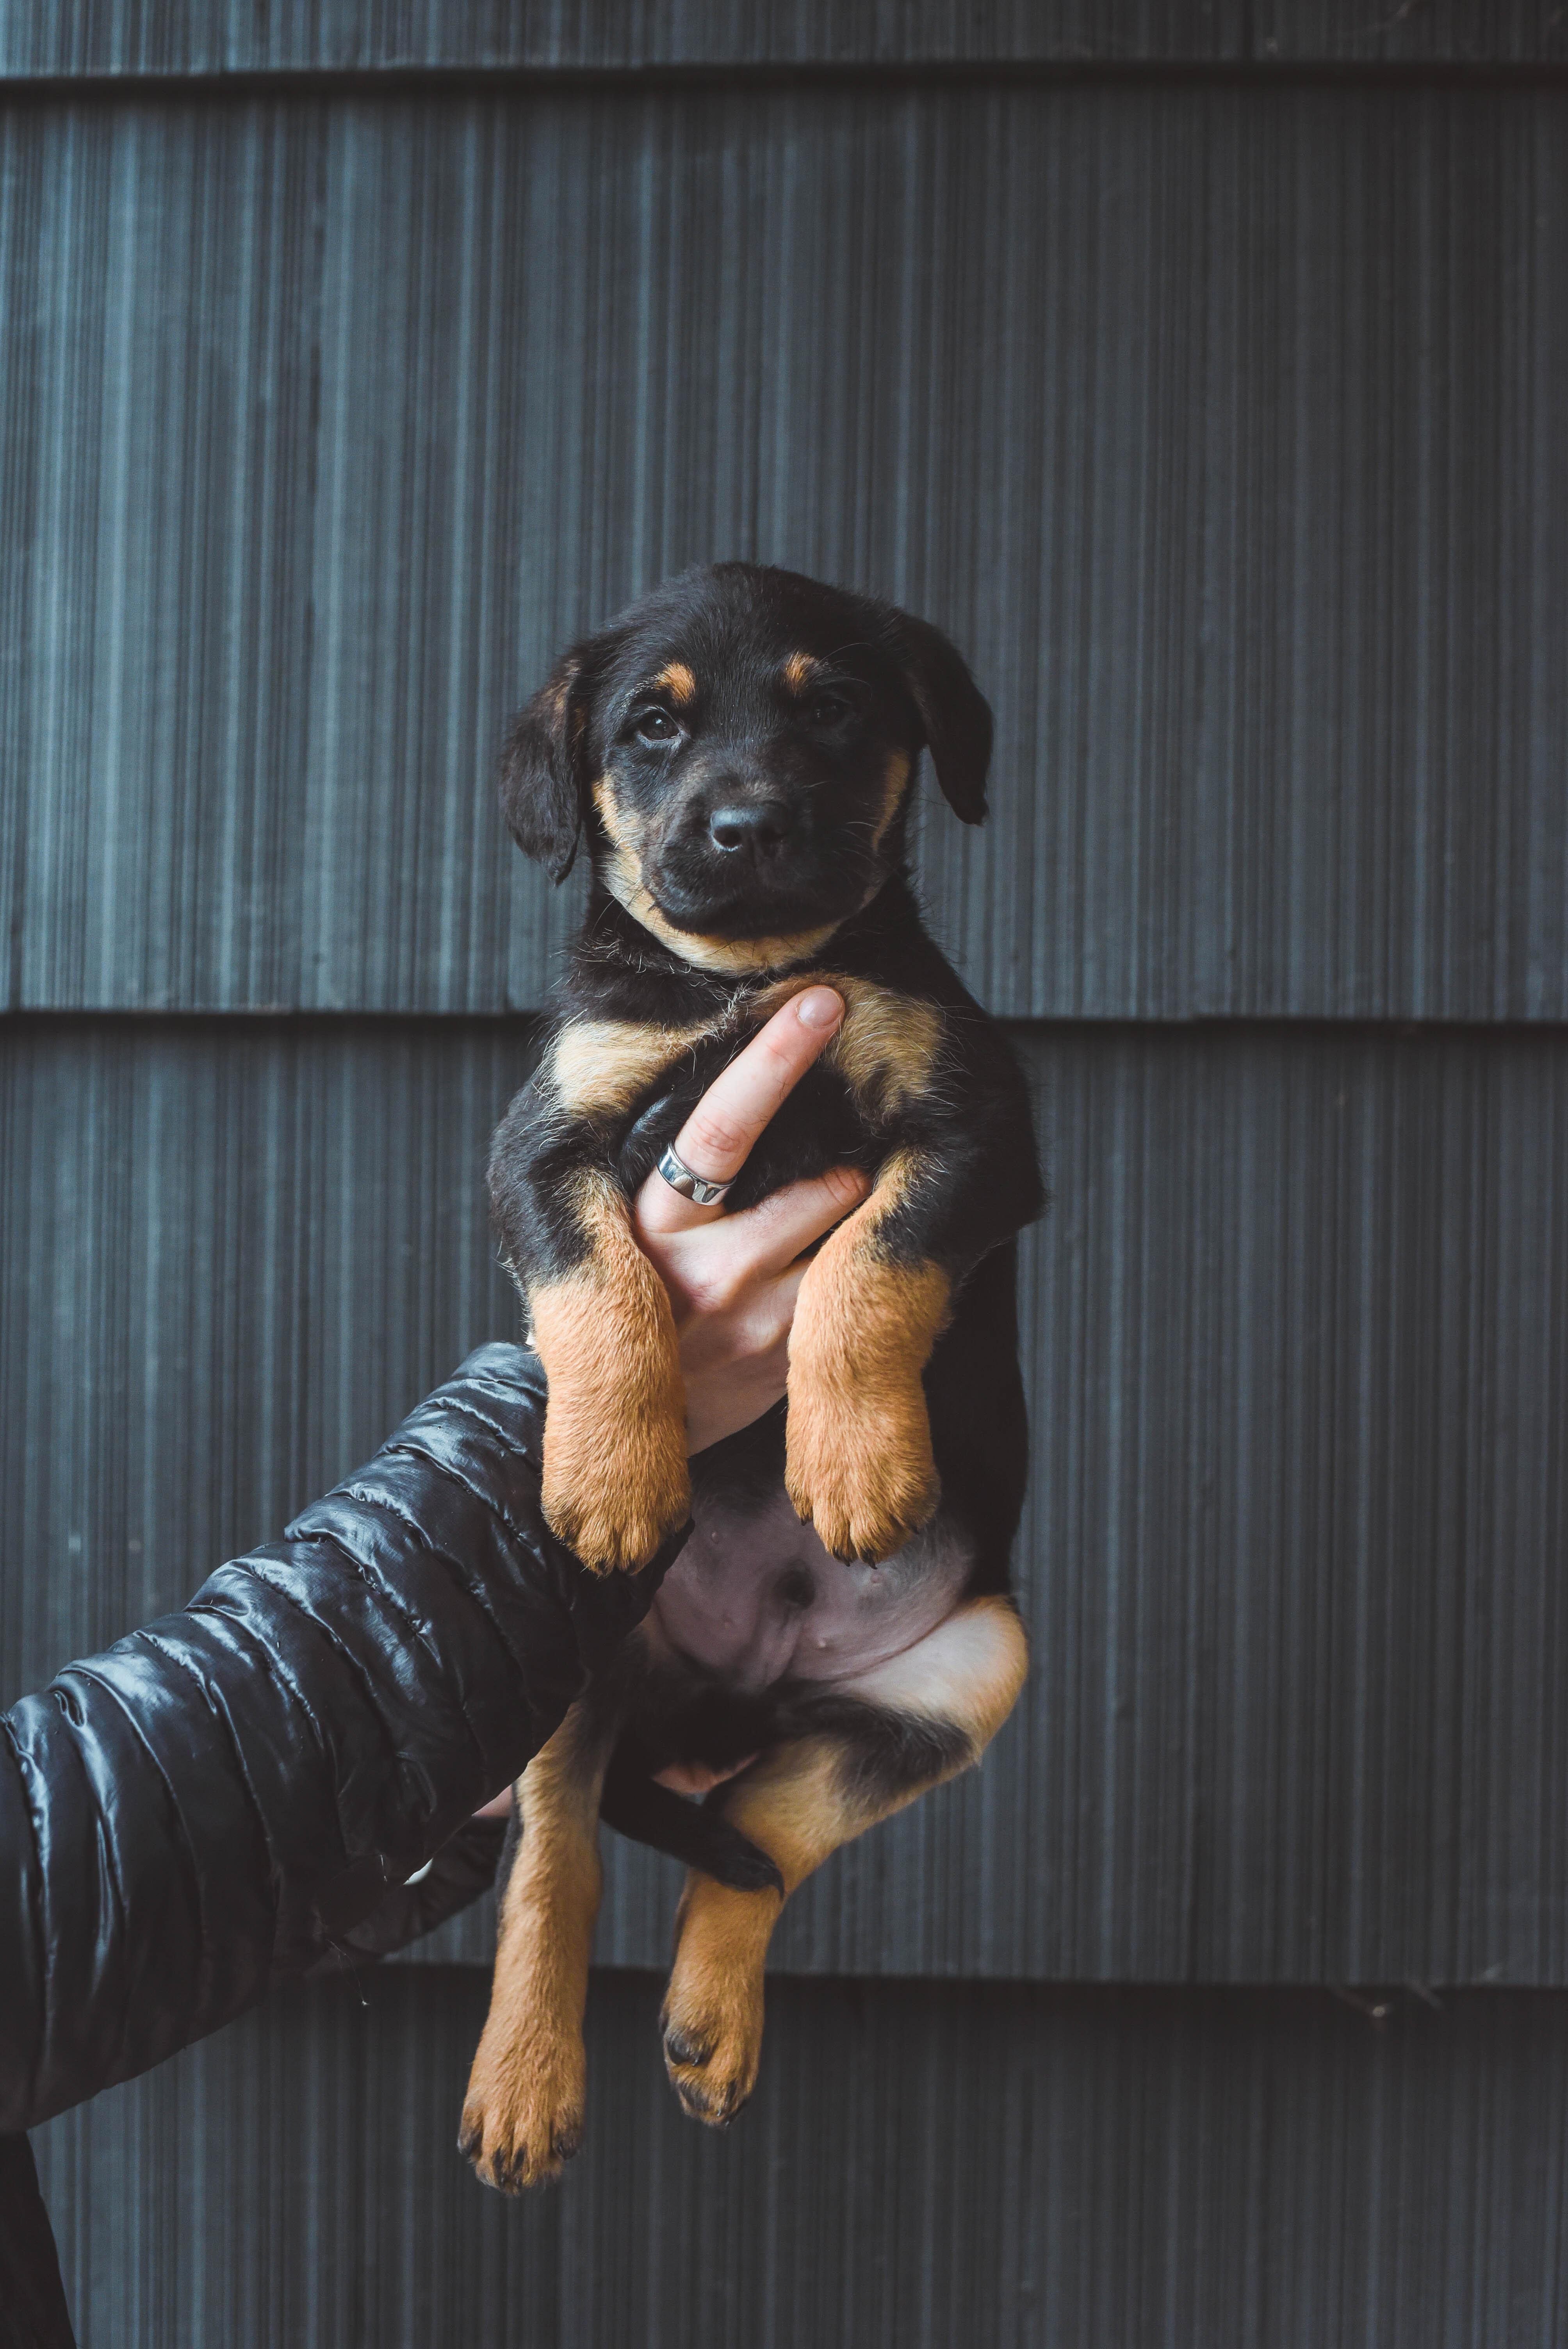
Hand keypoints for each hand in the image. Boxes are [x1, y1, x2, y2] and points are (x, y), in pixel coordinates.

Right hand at [632, 986, 869, 1454]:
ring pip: (849, 1247)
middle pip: (820, 1189)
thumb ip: (682, 1173)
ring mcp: (755, 1322)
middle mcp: (707, 1268)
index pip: (720, 1126)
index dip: (772, 1061)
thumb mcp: (633, 1229)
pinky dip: (872, 1288)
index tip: (820, 1003)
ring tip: (851, 1227)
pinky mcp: (789, 1366)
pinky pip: (856, 1305)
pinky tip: (861, 1287)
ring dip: (865, 1228)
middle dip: (849, 1171)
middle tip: (849, 1166)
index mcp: (655, 1219)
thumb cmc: (634, 1299)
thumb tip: (756, 1090)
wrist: (619, 1422)